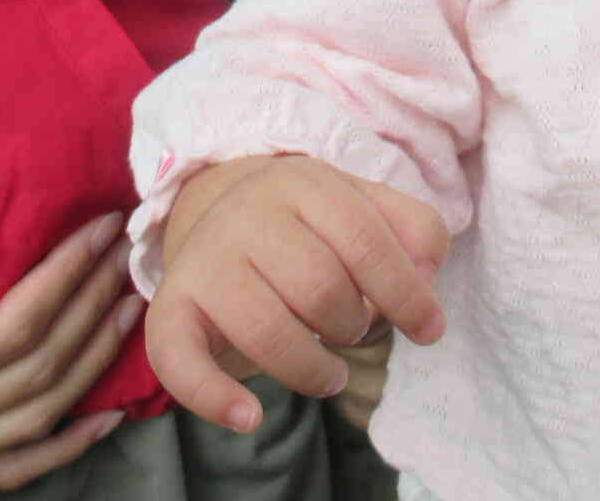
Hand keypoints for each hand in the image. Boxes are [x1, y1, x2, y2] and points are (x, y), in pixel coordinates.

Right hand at [0, 212, 137, 489]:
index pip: (13, 326)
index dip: (65, 277)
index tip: (100, 229)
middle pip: (37, 369)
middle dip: (90, 307)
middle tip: (128, 252)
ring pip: (36, 418)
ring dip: (92, 363)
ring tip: (130, 308)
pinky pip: (10, 470)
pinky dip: (64, 447)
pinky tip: (106, 417)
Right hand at [145, 154, 447, 433]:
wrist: (218, 219)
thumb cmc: (309, 227)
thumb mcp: (364, 209)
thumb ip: (413, 231)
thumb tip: (426, 280)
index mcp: (303, 183)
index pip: (365, 241)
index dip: (406, 293)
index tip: (429, 330)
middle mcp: (246, 214)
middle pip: (320, 287)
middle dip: (353, 325)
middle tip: (351, 330)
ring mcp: (204, 259)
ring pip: (268, 331)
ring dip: (313, 370)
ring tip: (328, 373)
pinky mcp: (171, 307)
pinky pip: (181, 361)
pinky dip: (215, 398)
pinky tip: (250, 416)